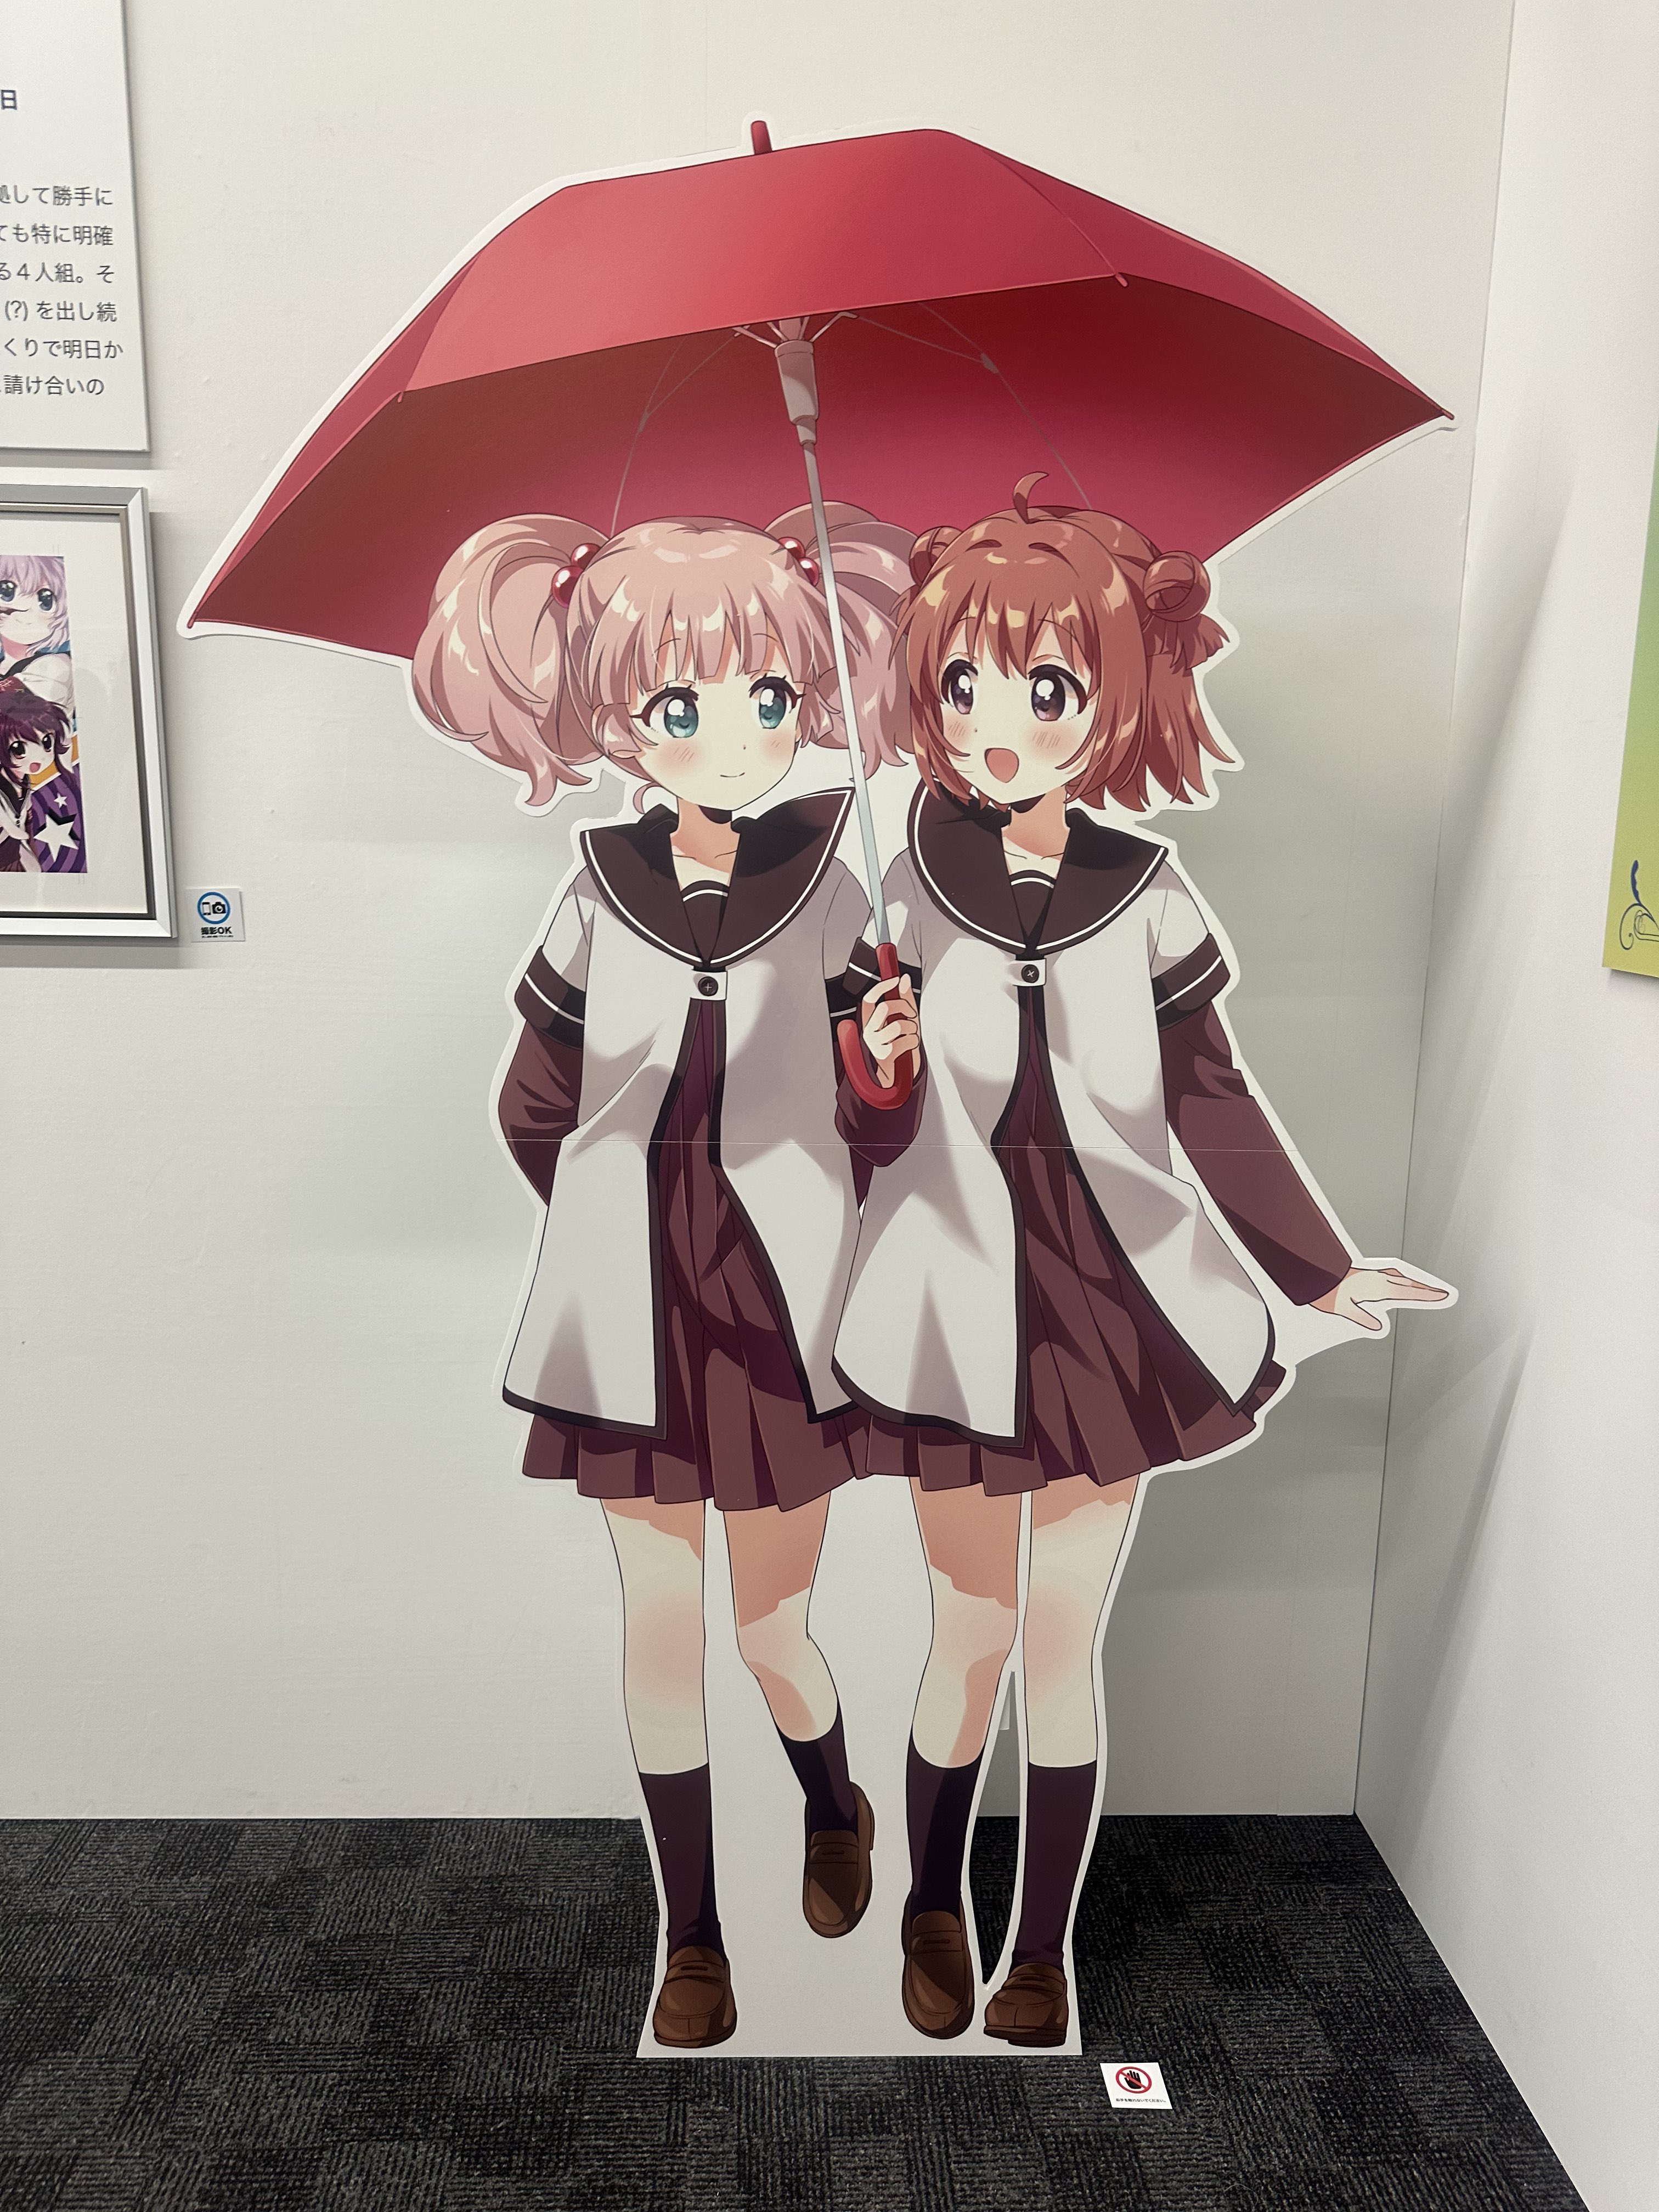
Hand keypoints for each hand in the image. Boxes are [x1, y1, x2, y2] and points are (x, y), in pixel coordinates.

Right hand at [860, 972, 919, 1089]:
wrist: (899, 1079)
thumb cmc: (901, 1049)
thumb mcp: (904, 1021)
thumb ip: (904, 1000)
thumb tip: (903, 979)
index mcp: (870, 1023)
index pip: (869, 999)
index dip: (881, 987)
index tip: (894, 980)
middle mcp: (869, 1033)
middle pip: (885, 1007)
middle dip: (905, 1008)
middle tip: (911, 1015)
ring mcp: (875, 1045)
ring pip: (898, 1024)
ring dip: (912, 1028)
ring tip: (910, 1036)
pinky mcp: (885, 1056)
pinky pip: (906, 1039)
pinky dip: (914, 1041)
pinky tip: (910, 1047)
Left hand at [1313, 1264, 1448, 1332]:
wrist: (1311, 1270)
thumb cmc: (1324, 1289)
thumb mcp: (1343, 1309)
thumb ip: (1362, 1319)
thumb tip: (1379, 1328)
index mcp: (1376, 1288)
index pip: (1409, 1293)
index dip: (1428, 1296)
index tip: (1445, 1296)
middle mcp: (1377, 1279)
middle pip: (1410, 1284)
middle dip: (1428, 1289)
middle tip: (1446, 1293)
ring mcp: (1372, 1273)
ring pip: (1401, 1278)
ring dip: (1416, 1282)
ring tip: (1428, 1287)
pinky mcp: (1364, 1272)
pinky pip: (1389, 1273)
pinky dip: (1401, 1277)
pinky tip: (1400, 1278)